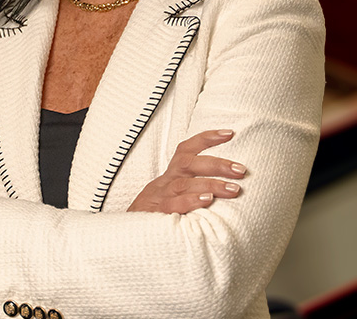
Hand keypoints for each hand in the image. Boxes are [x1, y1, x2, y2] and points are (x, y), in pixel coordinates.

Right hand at [127, 129, 245, 213]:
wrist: (125, 234)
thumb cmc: (157, 213)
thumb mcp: (172, 195)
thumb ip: (193, 188)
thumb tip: (226, 185)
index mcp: (171, 175)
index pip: (187, 149)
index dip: (206, 138)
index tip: (229, 132)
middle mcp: (166, 181)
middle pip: (190, 163)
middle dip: (217, 164)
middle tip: (241, 170)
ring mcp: (160, 196)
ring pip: (185, 184)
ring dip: (211, 184)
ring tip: (234, 189)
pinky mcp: (156, 213)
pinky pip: (174, 205)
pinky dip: (191, 201)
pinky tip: (208, 201)